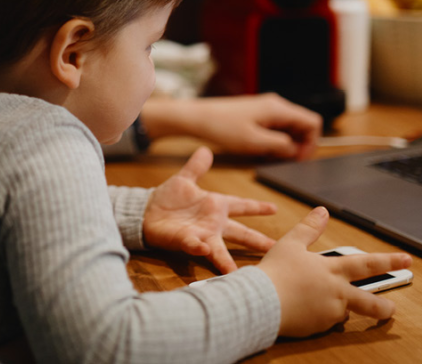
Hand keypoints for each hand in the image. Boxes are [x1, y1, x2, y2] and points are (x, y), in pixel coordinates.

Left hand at [140, 93, 321, 159]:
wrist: (198, 117)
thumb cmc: (223, 127)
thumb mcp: (254, 142)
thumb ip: (280, 145)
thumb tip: (296, 149)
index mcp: (278, 109)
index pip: (312, 122)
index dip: (311, 142)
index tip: (298, 158)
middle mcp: (276, 105)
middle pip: (303, 124)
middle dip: (299, 144)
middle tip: (285, 160)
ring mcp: (267, 108)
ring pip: (290, 126)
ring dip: (287, 143)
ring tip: (272, 156)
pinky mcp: (258, 113)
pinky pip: (277, 126)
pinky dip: (276, 139)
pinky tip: (263, 150)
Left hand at [142, 147, 276, 273]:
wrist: (146, 212)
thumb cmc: (167, 199)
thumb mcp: (184, 180)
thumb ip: (196, 167)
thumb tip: (205, 150)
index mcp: (216, 206)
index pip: (242, 205)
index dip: (258, 207)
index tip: (275, 208)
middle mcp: (213, 224)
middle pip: (241, 233)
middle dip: (257, 241)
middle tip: (275, 247)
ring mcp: (201, 235)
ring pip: (219, 249)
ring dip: (227, 260)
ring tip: (237, 271)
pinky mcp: (185, 240)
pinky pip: (194, 244)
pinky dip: (199, 247)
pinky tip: (204, 249)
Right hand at [257, 207, 411, 337]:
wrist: (261, 302)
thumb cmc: (274, 272)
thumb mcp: (291, 243)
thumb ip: (309, 228)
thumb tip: (322, 211)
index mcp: (332, 270)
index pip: (367, 263)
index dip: (389, 260)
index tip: (407, 259)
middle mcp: (336, 293)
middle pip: (368, 301)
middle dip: (383, 306)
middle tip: (392, 309)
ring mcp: (328, 313)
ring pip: (343, 313)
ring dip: (341, 309)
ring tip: (329, 305)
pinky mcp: (316, 328)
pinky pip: (324, 323)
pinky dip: (320, 317)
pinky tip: (305, 311)